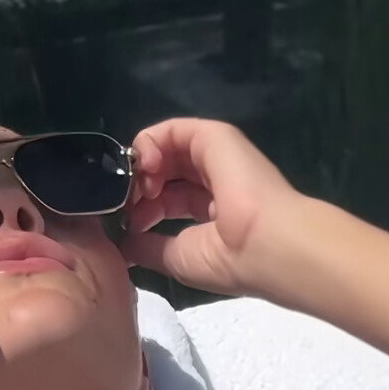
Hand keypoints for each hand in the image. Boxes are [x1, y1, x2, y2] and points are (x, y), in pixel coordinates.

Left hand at [116, 116, 300, 297]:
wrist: (263, 243)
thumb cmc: (227, 258)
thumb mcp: (178, 259)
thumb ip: (150, 248)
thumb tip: (125, 247)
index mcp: (214, 212)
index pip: (170, 200)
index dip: (145, 210)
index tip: (131, 227)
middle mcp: (216, 181)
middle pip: (166, 174)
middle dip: (139, 189)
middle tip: (128, 208)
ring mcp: (217, 156)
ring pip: (167, 149)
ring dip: (142, 166)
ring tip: (138, 190)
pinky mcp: (214, 136)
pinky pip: (171, 130)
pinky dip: (148, 143)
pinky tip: (144, 166)